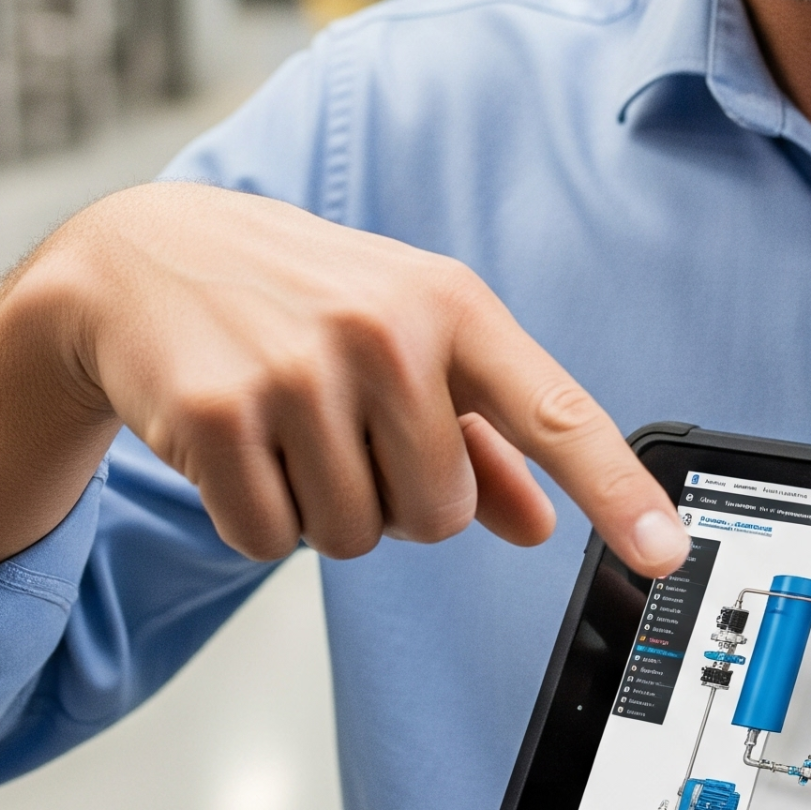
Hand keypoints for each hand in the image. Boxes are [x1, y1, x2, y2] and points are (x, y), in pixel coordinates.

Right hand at [0, 184, 689, 620]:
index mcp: (448, 304)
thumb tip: (536, 525)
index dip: (616, 492)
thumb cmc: (298, 297)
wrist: (143, 254)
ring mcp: (298, 371)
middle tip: (344, 434)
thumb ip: (475, 436)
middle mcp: (383, 332)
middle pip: (439, 516)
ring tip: (287, 430)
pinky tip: (236, 445)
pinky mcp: (219, 415)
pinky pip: (271, 542)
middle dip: (395, 502)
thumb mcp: (401, 338)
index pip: (554, 413)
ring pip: (355, 539)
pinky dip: (256, 519)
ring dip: (322, 512)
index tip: (667, 555)